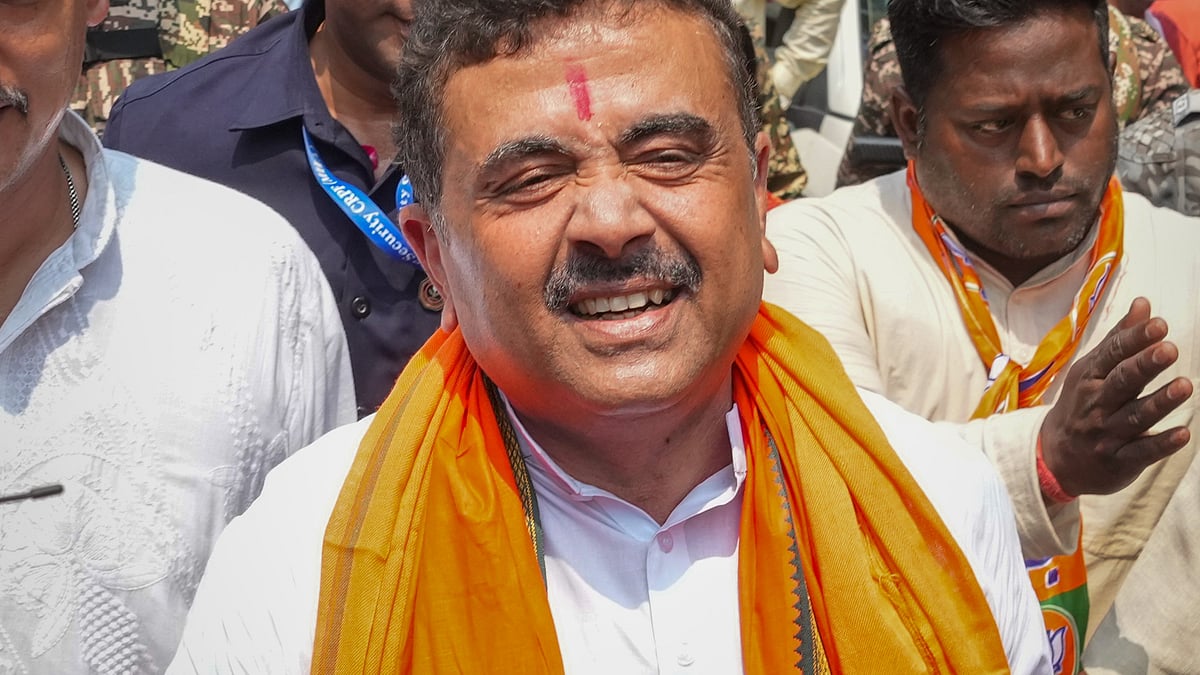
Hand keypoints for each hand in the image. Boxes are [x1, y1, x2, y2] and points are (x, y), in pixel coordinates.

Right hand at [1039, 297, 1192, 496]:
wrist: (1055, 458)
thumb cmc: (1081, 405)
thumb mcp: (1091, 370)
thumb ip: (1120, 339)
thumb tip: (1143, 304)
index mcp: (1090, 377)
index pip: (1113, 354)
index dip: (1136, 340)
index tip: (1159, 325)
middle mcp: (1097, 404)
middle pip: (1122, 382)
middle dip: (1145, 366)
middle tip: (1168, 349)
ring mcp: (1107, 433)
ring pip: (1135, 416)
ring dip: (1160, 402)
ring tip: (1184, 386)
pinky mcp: (1119, 461)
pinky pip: (1141, 452)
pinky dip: (1161, 444)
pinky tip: (1183, 434)